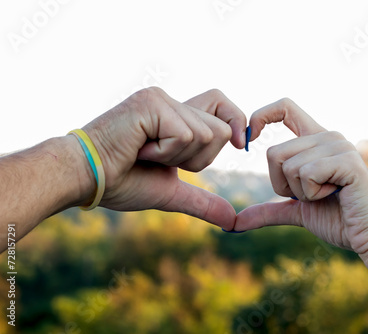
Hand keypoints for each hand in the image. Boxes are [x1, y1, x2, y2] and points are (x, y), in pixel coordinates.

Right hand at [79, 87, 246, 229]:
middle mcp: (171, 102)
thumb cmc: (122, 182)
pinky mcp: (151, 104)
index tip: (242, 145)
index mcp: (176, 117)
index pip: (221, 104)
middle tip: (160, 159)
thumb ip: (202, 202)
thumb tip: (233, 220)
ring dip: (178, 157)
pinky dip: (165, 153)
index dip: (237, 121)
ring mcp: (161, 100)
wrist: (86, 180)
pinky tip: (138, 149)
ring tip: (145, 153)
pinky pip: (185, 135)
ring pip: (207, 134)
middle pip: (222, 130)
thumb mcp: (170, 192)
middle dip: (199, 159)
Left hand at [234, 98, 367, 255]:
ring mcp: (339, 146)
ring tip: (327, 195)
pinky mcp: (347, 161)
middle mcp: (327, 136)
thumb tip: (233, 222)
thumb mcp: (296, 211)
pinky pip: (306, 174)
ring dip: (300, 192)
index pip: (284, 107)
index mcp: (316, 140)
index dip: (261, 116)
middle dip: (283, 186)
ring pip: (287, 166)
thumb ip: (267, 211)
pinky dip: (312, 194)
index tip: (249, 137)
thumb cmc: (338, 219)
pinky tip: (336, 195)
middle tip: (312, 195)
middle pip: (274, 153)